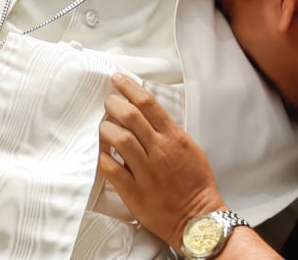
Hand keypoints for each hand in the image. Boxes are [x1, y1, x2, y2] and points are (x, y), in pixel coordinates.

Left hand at [97, 73, 224, 248]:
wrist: (197, 219)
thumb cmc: (195, 184)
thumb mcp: (190, 149)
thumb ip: (168, 132)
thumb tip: (147, 115)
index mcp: (174, 138)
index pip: (148, 104)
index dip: (129, 87)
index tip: (117, 79)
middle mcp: (159, 151)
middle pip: (130, 116)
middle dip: (113, 104)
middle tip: (108, 103)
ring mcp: (145, 171)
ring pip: (118, 138)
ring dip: (105, 128)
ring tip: (103, 126)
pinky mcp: (133, 191)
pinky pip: (111, 168)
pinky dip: (101, 156)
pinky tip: (100, 151)